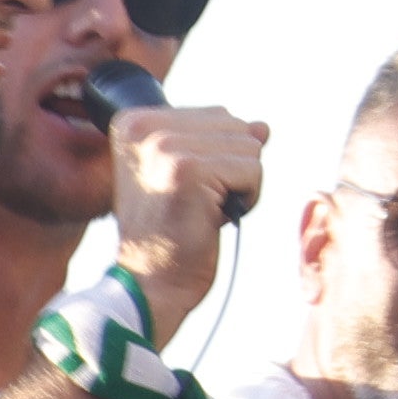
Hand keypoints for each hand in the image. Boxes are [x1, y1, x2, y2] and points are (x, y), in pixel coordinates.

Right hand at [108, 99, 268, 326]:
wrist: (151, 283)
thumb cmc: (170, 234)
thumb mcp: (190, 176)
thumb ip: (221, 142)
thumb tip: (263, 127)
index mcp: (134, 123)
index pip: (216, 115)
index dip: (217, 156)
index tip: (185, 189)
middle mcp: (143, 128)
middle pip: (234, 125)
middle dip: (231, 169)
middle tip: (197, 203)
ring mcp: (163, 147)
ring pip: (248, 146)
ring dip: (240, 185)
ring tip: (205, 210)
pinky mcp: (188, 170)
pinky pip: (253, 170)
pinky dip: (246, 199)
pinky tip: (214, 218)